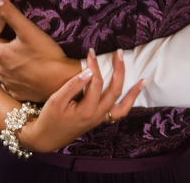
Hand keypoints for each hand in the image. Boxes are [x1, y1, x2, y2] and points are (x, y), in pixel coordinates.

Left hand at [0, 0, 82, 102]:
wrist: (62, 81)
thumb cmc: (46, 54)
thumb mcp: (28, 29)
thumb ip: (10, 13)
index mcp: (0, 53)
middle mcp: (0, 70)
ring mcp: (7, 83)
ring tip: (3, 53)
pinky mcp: (16, 92)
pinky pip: (4, 84)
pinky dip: (5, 77)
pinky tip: (13, 72)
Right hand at [19, 49, 143, 152]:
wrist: (47, 138)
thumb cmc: (49, 118)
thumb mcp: (56, 100)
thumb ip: (73, 85)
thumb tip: (89, 71)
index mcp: (86, 110)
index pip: (96, 82)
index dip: (95, 65)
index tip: (91, 52)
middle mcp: (97, 115)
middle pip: (115, 91)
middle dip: (119, 70)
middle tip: (119, 53)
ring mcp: (100, 119)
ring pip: (123, 106)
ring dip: (133, 92)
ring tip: (143, 80)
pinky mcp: (99, 120)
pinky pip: (119, 113)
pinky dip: (128, 103)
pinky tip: (133, 93)